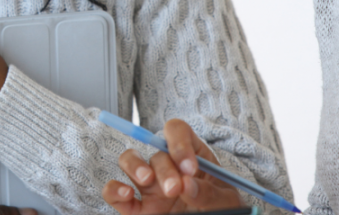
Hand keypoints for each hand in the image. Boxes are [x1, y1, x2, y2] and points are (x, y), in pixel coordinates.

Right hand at [102, 119, 242, 214]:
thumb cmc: (220, 210)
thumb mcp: (225, 201)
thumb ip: (209, 193)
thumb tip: (187, 184)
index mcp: (191, 156)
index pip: (178, 132)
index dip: (179, 144)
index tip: (189, 168)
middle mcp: (167, 167)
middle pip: (156, 150)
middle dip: (165, 168)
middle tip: (175, 189)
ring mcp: (149, 186)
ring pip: (129, 159)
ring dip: (136, 166)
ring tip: (148, 181)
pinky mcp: (134, 208)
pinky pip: (113, 191)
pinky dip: (114, 189)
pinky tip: (127, 194)